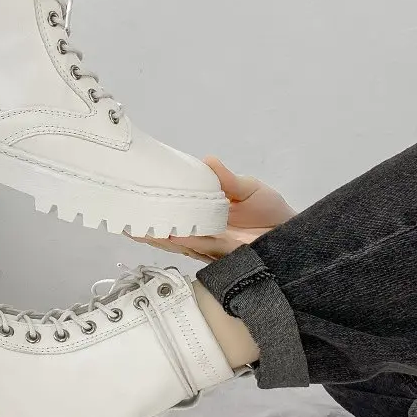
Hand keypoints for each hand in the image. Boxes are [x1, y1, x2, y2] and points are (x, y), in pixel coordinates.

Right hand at [131, 157, 296, 261]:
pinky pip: (195, 249)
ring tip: (132, 226)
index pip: (173, 214)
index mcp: (204, 218)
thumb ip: (227, 180)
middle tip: (120, 216)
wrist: (296, 236)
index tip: (131, 199)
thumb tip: (208, 160)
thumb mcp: (248, 189)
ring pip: (174, 242)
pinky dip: (178, 242)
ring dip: (154, 235)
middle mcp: (201, 235)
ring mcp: (209, 247)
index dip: (152, 210)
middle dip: (143, 226)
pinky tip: (164, 236)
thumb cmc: (271, 212)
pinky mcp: (221, 256)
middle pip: (166, 233)